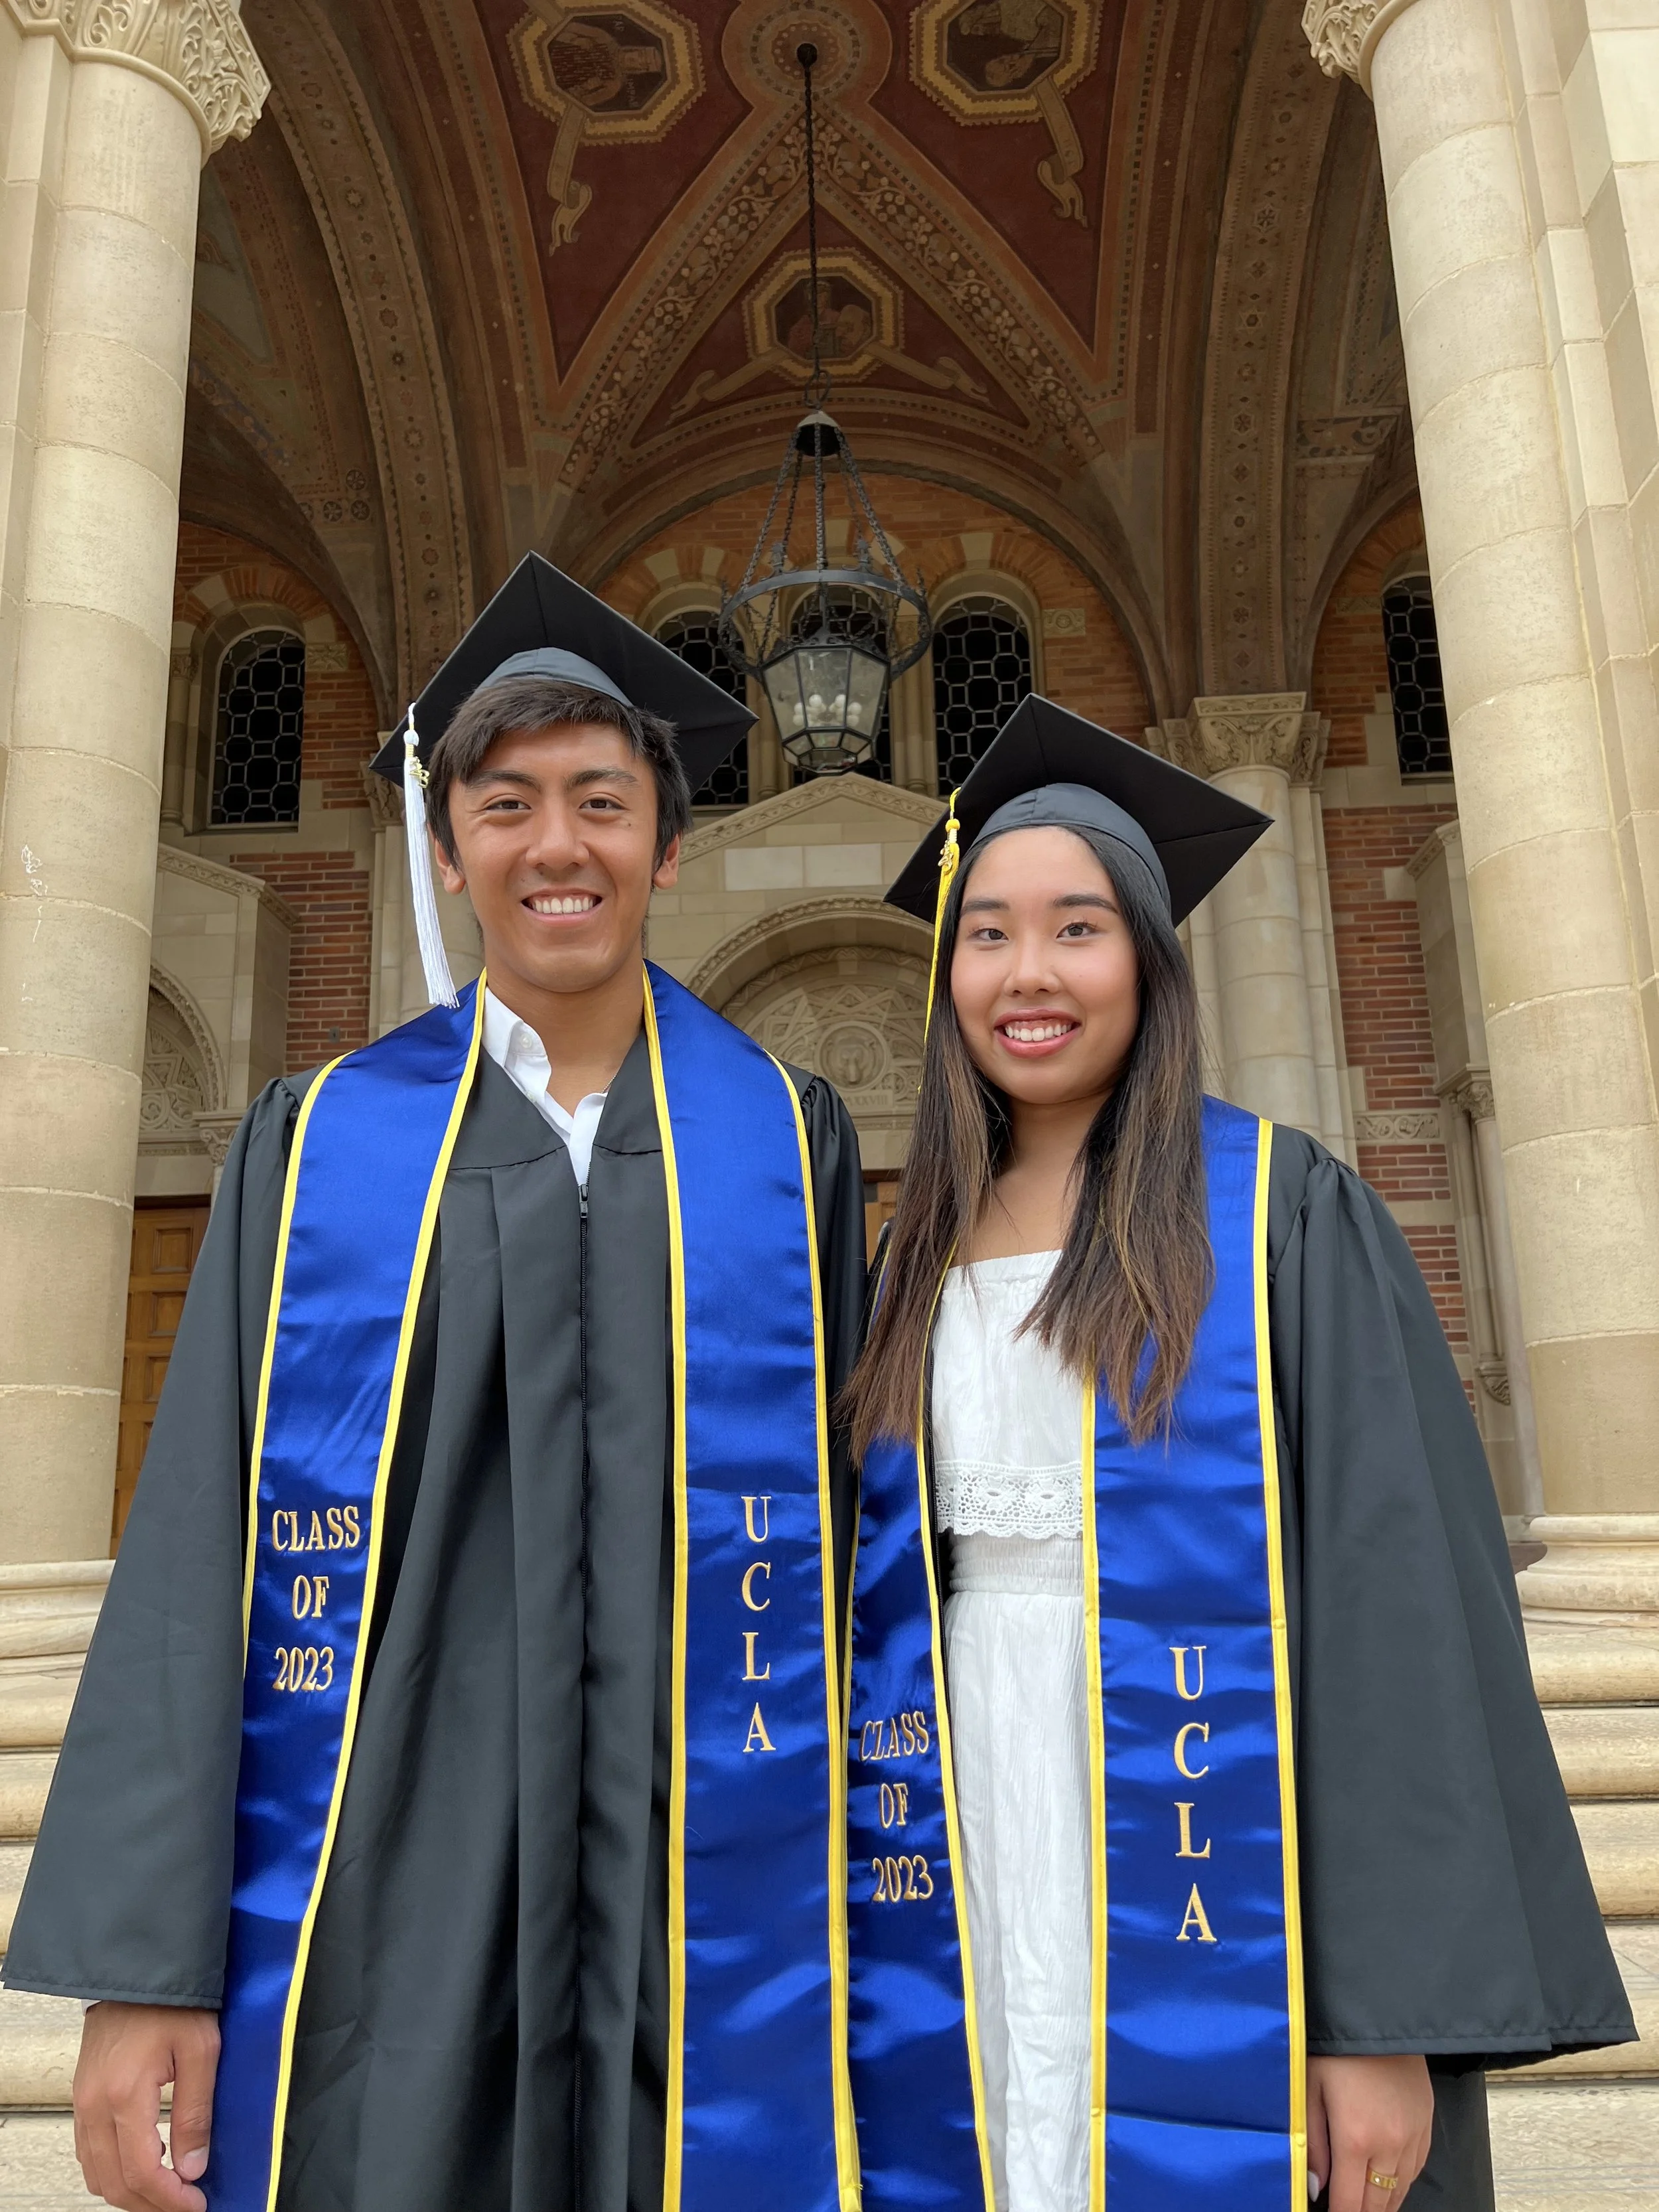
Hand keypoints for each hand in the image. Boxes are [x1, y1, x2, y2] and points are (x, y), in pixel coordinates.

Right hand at [72, 2003, 219, 2211]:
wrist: (136, 1969)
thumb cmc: (173, 2003)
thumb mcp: (201, 2051)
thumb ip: (195, 2113)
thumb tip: (193, 2168)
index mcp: (124, 2096)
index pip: (141, 2172)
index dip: (169, 2199)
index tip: (196, 2204)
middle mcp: (94, 2106)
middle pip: (114, 2183)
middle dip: (150, 2203)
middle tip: (184, 2203)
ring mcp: (83, 2103)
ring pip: (96, 2174)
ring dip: (130, 2190)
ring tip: (168, 2188)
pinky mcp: (82, 2097)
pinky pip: (89, 2153)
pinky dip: (113, 2170)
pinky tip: (145, 2163)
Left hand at [1308, 2054, 1433, 2210]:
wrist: (1378, 2014)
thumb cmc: (1336, 2049)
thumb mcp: (1309, 2090)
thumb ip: (1313, 2144)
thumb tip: (1315, 2187)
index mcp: (1355, 2139)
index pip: (1350, 2202)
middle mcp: (1389, 2145)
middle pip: (1378, 2204)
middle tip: (1347, 2210)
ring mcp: (1413, 2136)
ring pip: (1400, 2190)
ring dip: (1383, 2203)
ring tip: (1366, 2205)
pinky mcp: (1426, 2123)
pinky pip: (1417, 2168)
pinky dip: (1402, 2181)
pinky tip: (1389, 2182)